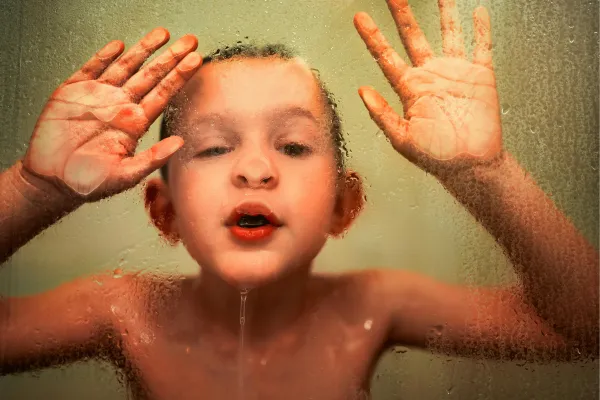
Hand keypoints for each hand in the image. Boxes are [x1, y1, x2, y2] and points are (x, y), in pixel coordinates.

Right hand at [22, 28, 200, 201]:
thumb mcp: (125, 174)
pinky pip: (91, 68)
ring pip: (126, 66)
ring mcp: (98, 97)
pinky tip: (119, 46)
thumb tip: (180, 143)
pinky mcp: (73, 92)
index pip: (164, 94)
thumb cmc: (89, 182)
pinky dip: (104, 56)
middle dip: (171, 57)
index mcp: (135, 123)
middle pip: (151, 75)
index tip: (197, 60)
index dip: (180, 76)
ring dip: (144, 50)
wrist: (53, 181)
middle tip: (189, 40)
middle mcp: (121, 107)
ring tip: (162, 34)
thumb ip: (153, 158)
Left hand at [354, 0, 502, 176]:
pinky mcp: (481, 77)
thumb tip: (362, 90)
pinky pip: (482, 47)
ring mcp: (455, 74)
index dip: (373, 37)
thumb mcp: (403, 139)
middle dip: (402, 14)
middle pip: (413, 37)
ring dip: (444, 13)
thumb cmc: (436, 157)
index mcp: (410, 89)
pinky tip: (478, 12)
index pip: (386, 57)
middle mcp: (430, 77)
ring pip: (448, 34)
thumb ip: (382, 114)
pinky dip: (481, 29)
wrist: (470, 166)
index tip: (359, 18)